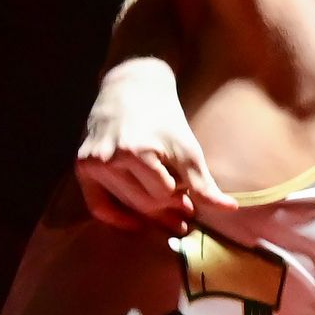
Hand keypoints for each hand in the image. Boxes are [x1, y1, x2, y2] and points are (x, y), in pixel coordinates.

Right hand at [74, 57, 220, 231]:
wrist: (131, 90)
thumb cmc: (164, 119)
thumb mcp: (187, 148)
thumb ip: (204, 183)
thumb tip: (231, 209)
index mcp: (136, 152)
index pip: (165, 195)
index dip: (182, 197)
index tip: (190, 197)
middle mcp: (108, 159)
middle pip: (145, 203)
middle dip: (167, 207)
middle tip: (184, 210)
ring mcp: (92, 163)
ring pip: (127, 205)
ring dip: (149, 207)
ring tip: (166, 202)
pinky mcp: (82, 167)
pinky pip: (98, 206)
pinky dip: (117, 218)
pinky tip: (137, 224)